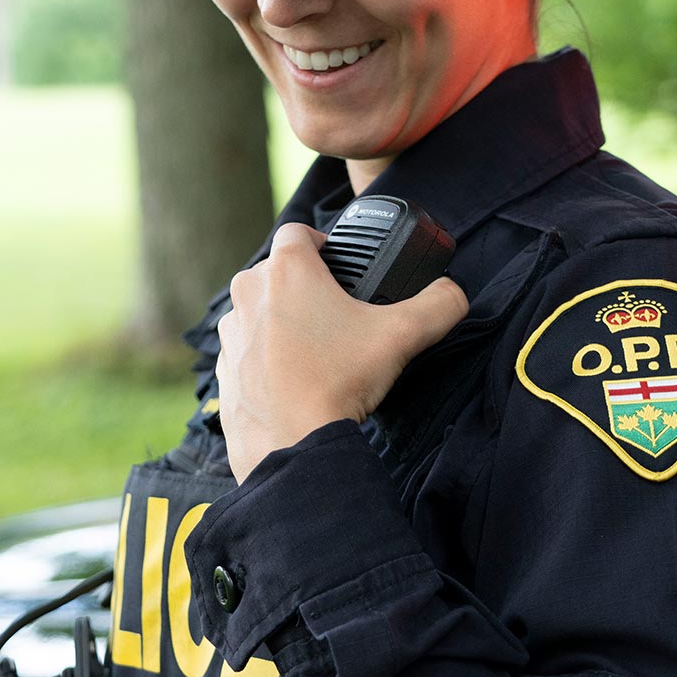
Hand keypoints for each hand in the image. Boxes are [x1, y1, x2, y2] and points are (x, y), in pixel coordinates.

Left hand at [216, 222, 468, 481]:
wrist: (294, 445)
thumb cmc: (340, 381)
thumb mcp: (403, 336)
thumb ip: (439, 304)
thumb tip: (453, 294)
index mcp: (286, 270)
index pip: (299, 231)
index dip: (321, 242)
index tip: (338, 264)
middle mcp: (249, 292)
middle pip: (277, 272)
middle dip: (304, 285)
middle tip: (336, 314)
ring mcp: (231, 332)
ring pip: (258, 310)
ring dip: (282, 321)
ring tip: (317, 349)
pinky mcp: (223, 368)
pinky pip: (247, 350)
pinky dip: (266, 358)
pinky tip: (294, 380)